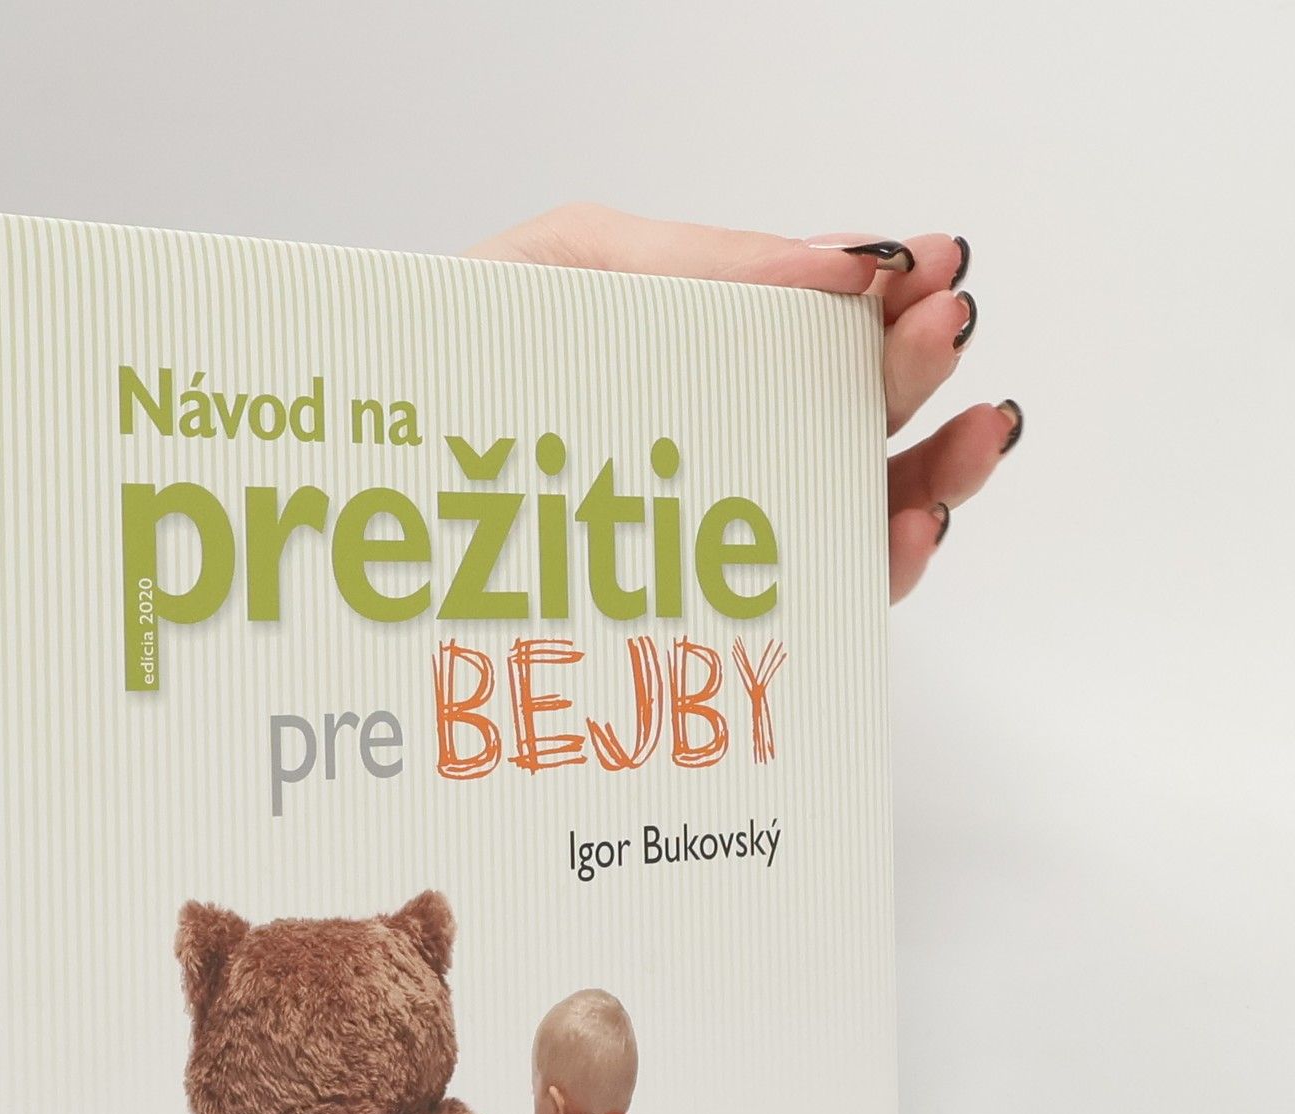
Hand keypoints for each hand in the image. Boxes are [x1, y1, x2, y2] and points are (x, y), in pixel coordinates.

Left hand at [467, 206, 1018, 602]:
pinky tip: (906, 525)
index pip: (821, 331)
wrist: (366, 467)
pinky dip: (880, 565)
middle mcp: (722, 447)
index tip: (934, 269)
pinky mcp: (700, 623)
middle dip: (921, 371)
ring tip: (974, 437)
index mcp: (698, 356)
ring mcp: (717, 539)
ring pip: (859, 513)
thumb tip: (850, 264)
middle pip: (856, 418)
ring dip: (937, 472)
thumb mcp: (566, 267)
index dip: (894, 300)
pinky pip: (815, 603)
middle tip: (946, 334)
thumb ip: (700, 263)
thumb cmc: (451, 362)